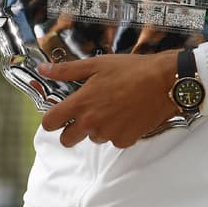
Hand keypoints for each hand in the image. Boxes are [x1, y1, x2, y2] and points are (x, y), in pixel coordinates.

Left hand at [37, 50, 178, 148]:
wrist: (164, 82)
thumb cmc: (130, 70)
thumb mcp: (95, 65)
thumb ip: (66, 70)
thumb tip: (43, 69)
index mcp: (81, 103)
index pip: (50, 123)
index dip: (51, 120)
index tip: (57, 115)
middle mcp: (92, 122)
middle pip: (67, 140)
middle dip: (70, 130)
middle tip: (83, 116)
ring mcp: (109, 134)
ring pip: (93, 138)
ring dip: (97, 128)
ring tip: (112, 108)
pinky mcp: (125, 141)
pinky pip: (114, 141)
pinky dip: (117, 131)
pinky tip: (126, 115)